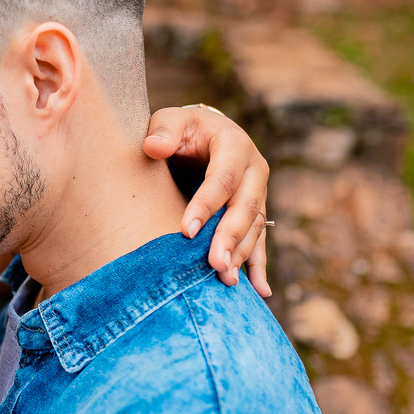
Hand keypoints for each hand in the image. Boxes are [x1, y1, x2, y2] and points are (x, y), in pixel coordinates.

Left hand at [144, 106, 270, 296]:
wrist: (198, 136)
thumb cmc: (179, 130)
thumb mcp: (169, 121)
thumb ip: (163, 131)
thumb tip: (154, 147)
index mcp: (234, 144)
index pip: (223, 178)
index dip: (207, 204)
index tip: (186, 231)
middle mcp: (253, 170)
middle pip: (245, 206)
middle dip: (230, 237)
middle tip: (214, 264)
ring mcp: (257, 193)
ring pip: (254, 227)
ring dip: (241, 255)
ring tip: (225, 280)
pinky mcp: (253, 213)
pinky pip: (259, 241)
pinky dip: (258, 266)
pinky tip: (260, 291)